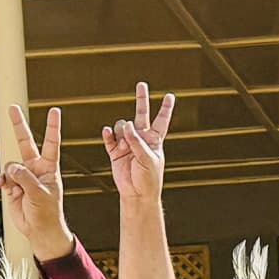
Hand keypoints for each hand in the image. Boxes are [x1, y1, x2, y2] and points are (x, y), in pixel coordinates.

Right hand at [0, 107, 73, 262]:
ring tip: (15, 189)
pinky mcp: (12, 186)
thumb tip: (12, 167)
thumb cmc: (48, 213)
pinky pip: (3, 178)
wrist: (39, 231)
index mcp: (49, 168)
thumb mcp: (40, 194)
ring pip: (11, 166)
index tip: (55, 111)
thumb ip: (26, 178)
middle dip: (19, 125)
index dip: (52, 127)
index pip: (51, 143)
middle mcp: (35, 168)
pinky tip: (0, 185)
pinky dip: (1, 181)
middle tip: (13, 108)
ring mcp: (23, 176)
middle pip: (25, 143)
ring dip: (10, 176)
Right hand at [101, 84, 176, 208]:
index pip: (161, 120)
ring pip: (122, 125)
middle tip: (142, 84)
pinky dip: (108, 134)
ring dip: (123, 132)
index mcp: (154, 140)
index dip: (166, 108)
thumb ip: (137, 142)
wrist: (137, 194)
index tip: (170, 96)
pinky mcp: (116, 151)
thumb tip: (127, 125)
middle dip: (142, 99)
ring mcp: (128, 143)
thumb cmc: (149, 179)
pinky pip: (110, 137)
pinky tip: (108, 133)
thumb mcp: (148, 159)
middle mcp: (141, 138)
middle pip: (141, 114)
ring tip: (125, 145)